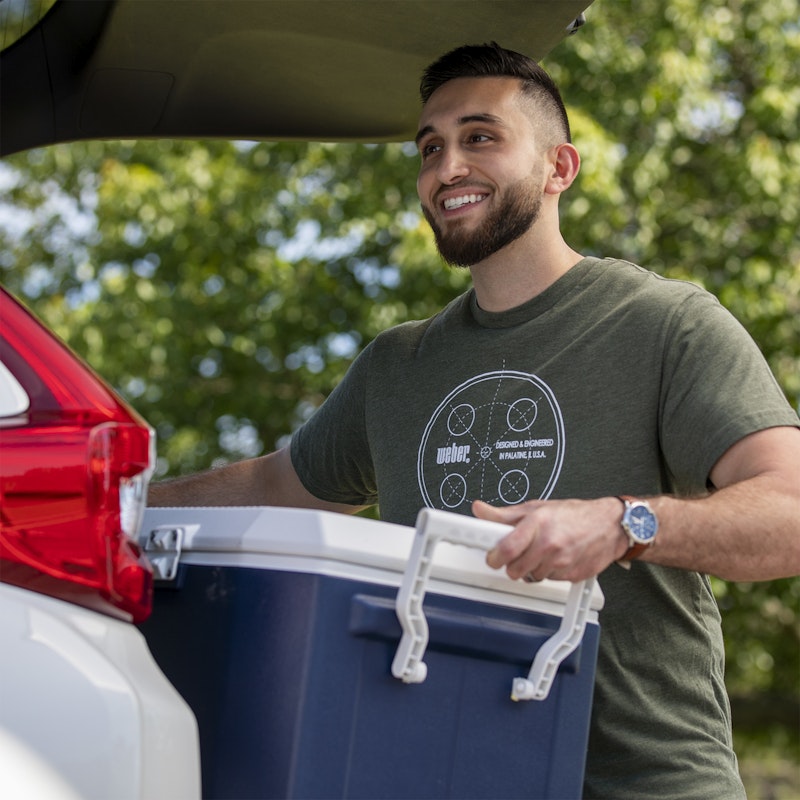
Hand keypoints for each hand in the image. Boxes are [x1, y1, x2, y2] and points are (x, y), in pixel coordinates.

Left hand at [474, 497, 626, 582]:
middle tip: (516, 554)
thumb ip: (504, 514)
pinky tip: (554, 558)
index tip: (491, 557)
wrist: (609, 525)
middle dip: (511, 564)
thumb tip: (480, 510)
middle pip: (515, 569)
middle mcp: (549, 544)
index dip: (493, 557)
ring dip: (530, 568)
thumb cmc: (573, 514)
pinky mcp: (571, 576)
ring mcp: (561, 562)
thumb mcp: (536, 508)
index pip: (506, 549)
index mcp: (537, 524)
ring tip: (539, 552)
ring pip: (531, 577)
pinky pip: (549, 580)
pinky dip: (548, 572)